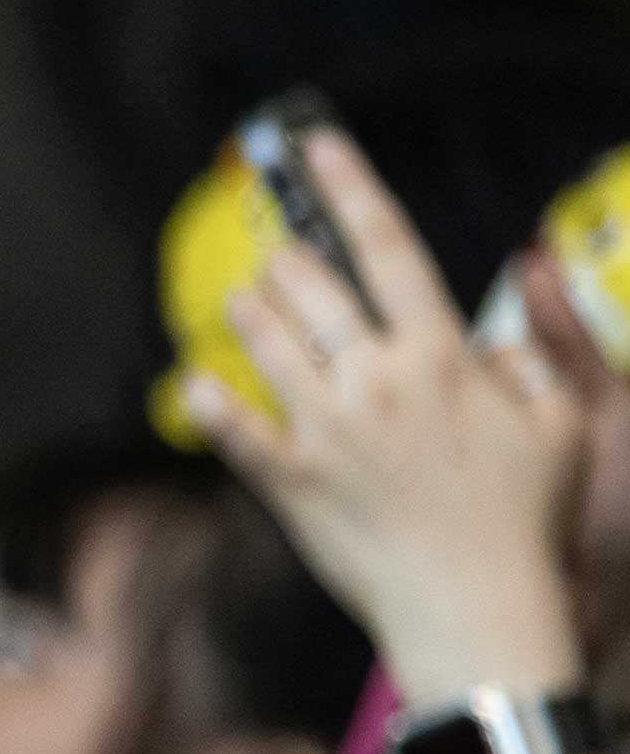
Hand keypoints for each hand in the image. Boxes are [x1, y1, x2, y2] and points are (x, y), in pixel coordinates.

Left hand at [186, 123, 595, 695]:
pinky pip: (230, 425)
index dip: (349, 188)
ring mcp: (325, 429)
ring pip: (263, 341)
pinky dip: (206, 399)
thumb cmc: (525, 520)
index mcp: (442, 356)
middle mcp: (377, 380)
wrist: (478, 606)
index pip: (388, 248)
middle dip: (289, 264)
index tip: (314, 147)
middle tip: (283, 262)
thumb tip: (498, 328)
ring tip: (246, 303)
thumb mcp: (559, 427)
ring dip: (248, 313)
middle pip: (311, 288)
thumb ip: (534, 362)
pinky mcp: (288, 479)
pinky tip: (194, 380)